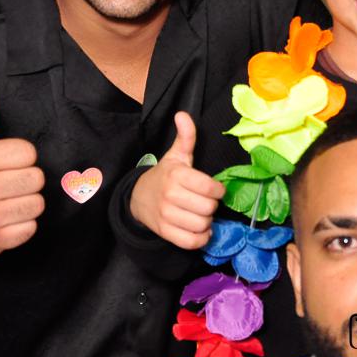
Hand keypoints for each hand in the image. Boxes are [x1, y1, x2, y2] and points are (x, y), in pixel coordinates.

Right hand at [0, 81, 44, 255]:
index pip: (29, 153)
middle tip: (7, 182)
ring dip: (27, 202)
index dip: (21, 157)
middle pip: (37, 179)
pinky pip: (31, 228)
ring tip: (7, 199)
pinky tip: (6, 218)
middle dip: (26, 179)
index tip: (4, 162)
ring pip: (38, 204)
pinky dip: (24, 225)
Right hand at [129, 112, 223, 249]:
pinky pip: (191, 241)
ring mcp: (166, 215)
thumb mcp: (176, 156)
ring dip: (207, 222)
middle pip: (208, 208)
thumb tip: (183, 115)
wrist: (138, 198)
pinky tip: (200, 230)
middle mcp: (171, 195)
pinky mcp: (164, 232)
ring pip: (202, 225)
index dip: (218, 190)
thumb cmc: (165, 175)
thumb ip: (185, 137)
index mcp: (177, 175)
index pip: (210, 187)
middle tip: (206, 202)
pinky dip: (201, 238)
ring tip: (202, 214)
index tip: (215, 189)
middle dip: (212, 206)